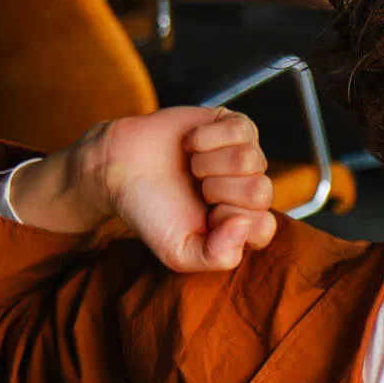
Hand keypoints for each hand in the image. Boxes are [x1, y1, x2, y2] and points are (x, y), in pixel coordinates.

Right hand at [9, 107, 276, 272]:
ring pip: (251, 159)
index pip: (264, 227)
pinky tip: (190, 145)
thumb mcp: (179, 252)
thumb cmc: (152, 212)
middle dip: (218, 190)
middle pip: (261, 191)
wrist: (119, 169)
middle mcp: (250, 189)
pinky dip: (207, 138)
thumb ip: (216, 257)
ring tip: (192, 168)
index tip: (204, 215)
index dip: (230, 220)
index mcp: (244, 223)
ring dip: (209, 164)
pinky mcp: (234, 126)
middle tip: (196, 189)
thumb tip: (244, 225)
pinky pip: (242, 129)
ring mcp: (246, 156)